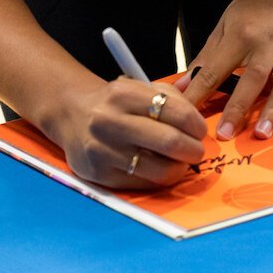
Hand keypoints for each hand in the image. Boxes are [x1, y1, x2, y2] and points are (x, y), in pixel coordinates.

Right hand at [53, 78, 208, 187]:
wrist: (72, 115)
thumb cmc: (116, 104)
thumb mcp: (140, 89)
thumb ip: (172, 100)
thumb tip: (200, 127)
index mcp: (123, 94)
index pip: (176, 113)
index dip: (197, 125)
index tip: (199, 131)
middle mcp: (109, 121)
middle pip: (170, 142)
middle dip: (193, 150)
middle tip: (196, 150)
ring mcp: (102, 150)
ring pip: (160, 170)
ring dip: (179, 168)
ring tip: (179, 162)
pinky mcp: (99, 174)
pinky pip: (143, 183)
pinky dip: (158, 178)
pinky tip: (157, 168)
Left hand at [175, 0, 272, 140]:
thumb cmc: (254, 7)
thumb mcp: (225, 25)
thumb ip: (206, 58)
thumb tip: (183, 86)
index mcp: (242, 34)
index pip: (216, 69)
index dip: (199, 93)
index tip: (186, 114)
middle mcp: (267, 45)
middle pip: (253, 79)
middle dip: (238, 108)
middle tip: (225, 134)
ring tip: (262, 134)